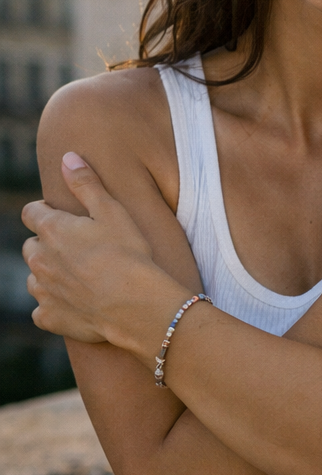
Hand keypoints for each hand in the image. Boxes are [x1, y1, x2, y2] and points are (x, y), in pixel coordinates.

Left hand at [23, 154, 180, 346]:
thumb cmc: (129, 254)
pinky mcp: (49, 317)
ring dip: (49, 275)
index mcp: (52, 230)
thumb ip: (86, 182)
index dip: (46, 211)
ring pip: (35, 278)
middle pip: (31, 246)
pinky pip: (41, 310)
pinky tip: (73, 304)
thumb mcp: (111, 210)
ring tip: (77, 276)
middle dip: (47, 244)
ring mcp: (42, 290)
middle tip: (76, 248)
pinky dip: (53, 306)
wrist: (136, 304)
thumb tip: (67, 157)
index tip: (64, 216)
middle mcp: (39, 259)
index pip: (31, 212)